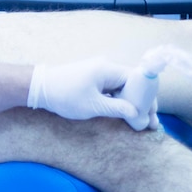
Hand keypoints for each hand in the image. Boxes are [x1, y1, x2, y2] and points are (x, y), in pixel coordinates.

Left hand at [28, 57, 152, 124]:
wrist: (39, 88)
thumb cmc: (64, 96)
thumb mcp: (93, 106)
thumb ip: (117, 109)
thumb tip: (138, 115)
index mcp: (109, 70)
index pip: (138, 82)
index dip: (147, 99)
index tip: (152, 116)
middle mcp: (107, 67)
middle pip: (133, 85)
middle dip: (142, 104)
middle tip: (151, 123)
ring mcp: (100, 72)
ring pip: (123, 88)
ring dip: (131, 104)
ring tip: (140, 121)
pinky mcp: (93, 79)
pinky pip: (112, 89)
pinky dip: (119, 101)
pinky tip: (125, 114)